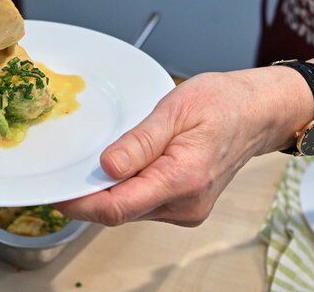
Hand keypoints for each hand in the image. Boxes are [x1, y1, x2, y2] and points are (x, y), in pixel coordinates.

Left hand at [55, 67, 309, 225]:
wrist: (259, 112)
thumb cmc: (224, 103)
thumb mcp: (176, 108)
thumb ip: (140, 141)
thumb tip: (106, 166)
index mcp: (183, 179)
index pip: (117, 207)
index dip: (80, 204)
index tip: (54, 192)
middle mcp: (186, 204)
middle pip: (119, 212)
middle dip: (89, 194)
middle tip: (66, 168)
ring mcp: (187, 210)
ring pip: (130, 210)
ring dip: (108, 190)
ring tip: (99, 158)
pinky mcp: (185, 208)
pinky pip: (143, 204)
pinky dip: (126, 189)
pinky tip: (123, 166)